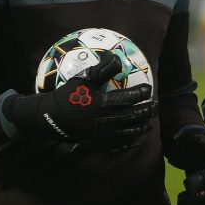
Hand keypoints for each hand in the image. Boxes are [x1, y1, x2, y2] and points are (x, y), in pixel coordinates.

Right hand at [3, 51, 154, 151]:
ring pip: (127, 132)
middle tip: (156, 105)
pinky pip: (115, 145)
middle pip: (132, 117)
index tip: (149, 88)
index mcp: (101, 104)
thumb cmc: (67, 96)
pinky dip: (127, 143)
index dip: (141, 93)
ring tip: (149, 123)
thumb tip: (117, 58)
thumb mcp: (83, 80)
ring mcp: (100, 134)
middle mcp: (103, 120)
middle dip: (147, 111)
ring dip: (141, 127)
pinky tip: (134, 140)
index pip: (128, 99)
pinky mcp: (96, 143)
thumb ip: (102, 70)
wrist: (48, 118)